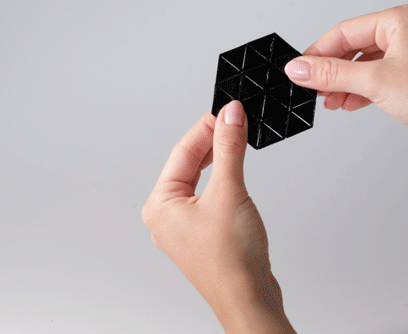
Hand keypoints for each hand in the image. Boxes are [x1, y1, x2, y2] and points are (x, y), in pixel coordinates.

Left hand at [141, 101, 293, 332]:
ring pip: (198, 179)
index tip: (228, 109)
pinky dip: (222, 179)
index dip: (207, 125)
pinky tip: (234, 172)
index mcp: (160, 205)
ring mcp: (184, 227)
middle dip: (212, 140)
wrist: (248, 299)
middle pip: (188, 163)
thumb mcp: (229, 192)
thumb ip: (229, 148)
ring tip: (236, 139)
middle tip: (235, 120)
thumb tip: (229, 115)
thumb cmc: (231, 260)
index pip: (183, 151)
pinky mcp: (203, 234)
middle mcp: (166, 216)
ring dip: (218, 159)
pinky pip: (208, 195)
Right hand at [283, 4, 407, 157]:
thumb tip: (299, 68)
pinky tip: (351, 104)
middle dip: (333, 71)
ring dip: (347, 83)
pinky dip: (365, 90)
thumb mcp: (374, 82)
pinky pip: (383, 76)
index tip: (298, 70)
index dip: (318, 52)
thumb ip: (332, 74)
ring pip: (369, 64)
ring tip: (330, 102)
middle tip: (312, 89)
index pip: (345, 30)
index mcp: (401, 19)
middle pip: (356, 46)